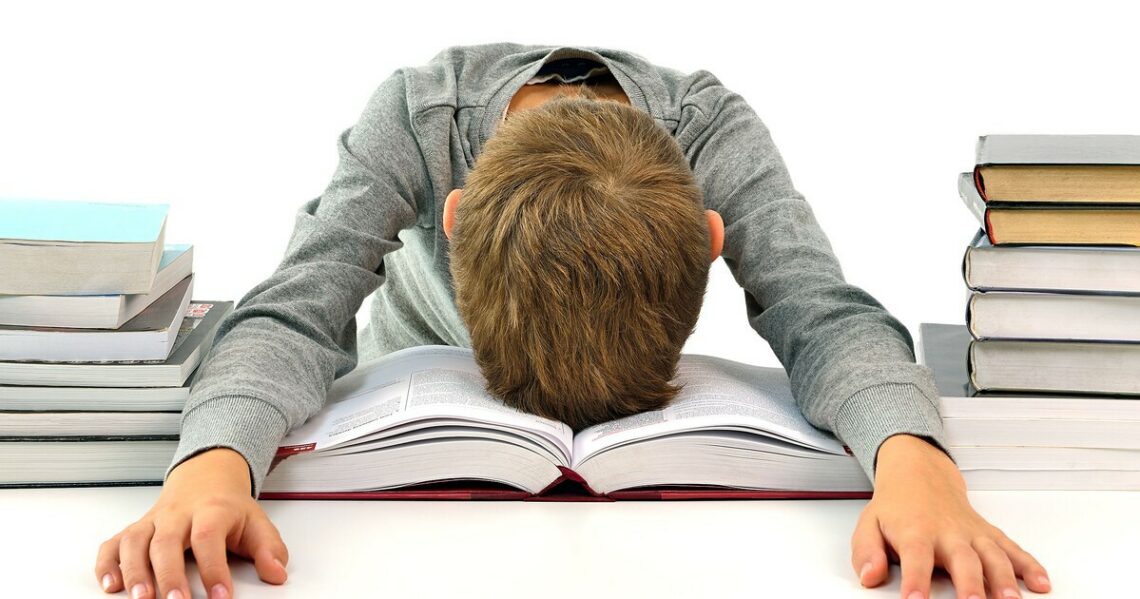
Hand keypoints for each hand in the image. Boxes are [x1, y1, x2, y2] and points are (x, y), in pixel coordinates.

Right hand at [95, 448, 288, 598]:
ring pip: (135, 541)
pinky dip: (107, 563)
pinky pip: (113, 543)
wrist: (205, 479)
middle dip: (168, 576)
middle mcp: (177, 514)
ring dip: (134, 572)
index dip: (213, 568)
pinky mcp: (135, 529)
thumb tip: (276, 573)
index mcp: (211, 510)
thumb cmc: (229, 508)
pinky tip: (110, 585)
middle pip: (166, 542)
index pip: (209, 537)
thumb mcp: (257, 523)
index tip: (221, 597)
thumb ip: (269, 549)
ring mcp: (153, 521)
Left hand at [850, 434, 1050, 598]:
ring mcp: (973, 533)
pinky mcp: (989, 534)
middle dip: (971, 586)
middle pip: (963, 560)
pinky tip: (1042, 583)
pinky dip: (1031, 566)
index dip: (916, 581)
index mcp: (916, 531)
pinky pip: (1014, 549)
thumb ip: (866, 552)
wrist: (919, 474)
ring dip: (1005, 580)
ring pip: (994, 556)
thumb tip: (870, 577)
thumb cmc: (896, 507)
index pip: (915, 558)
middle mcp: (948, 532)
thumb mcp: (869, 524)